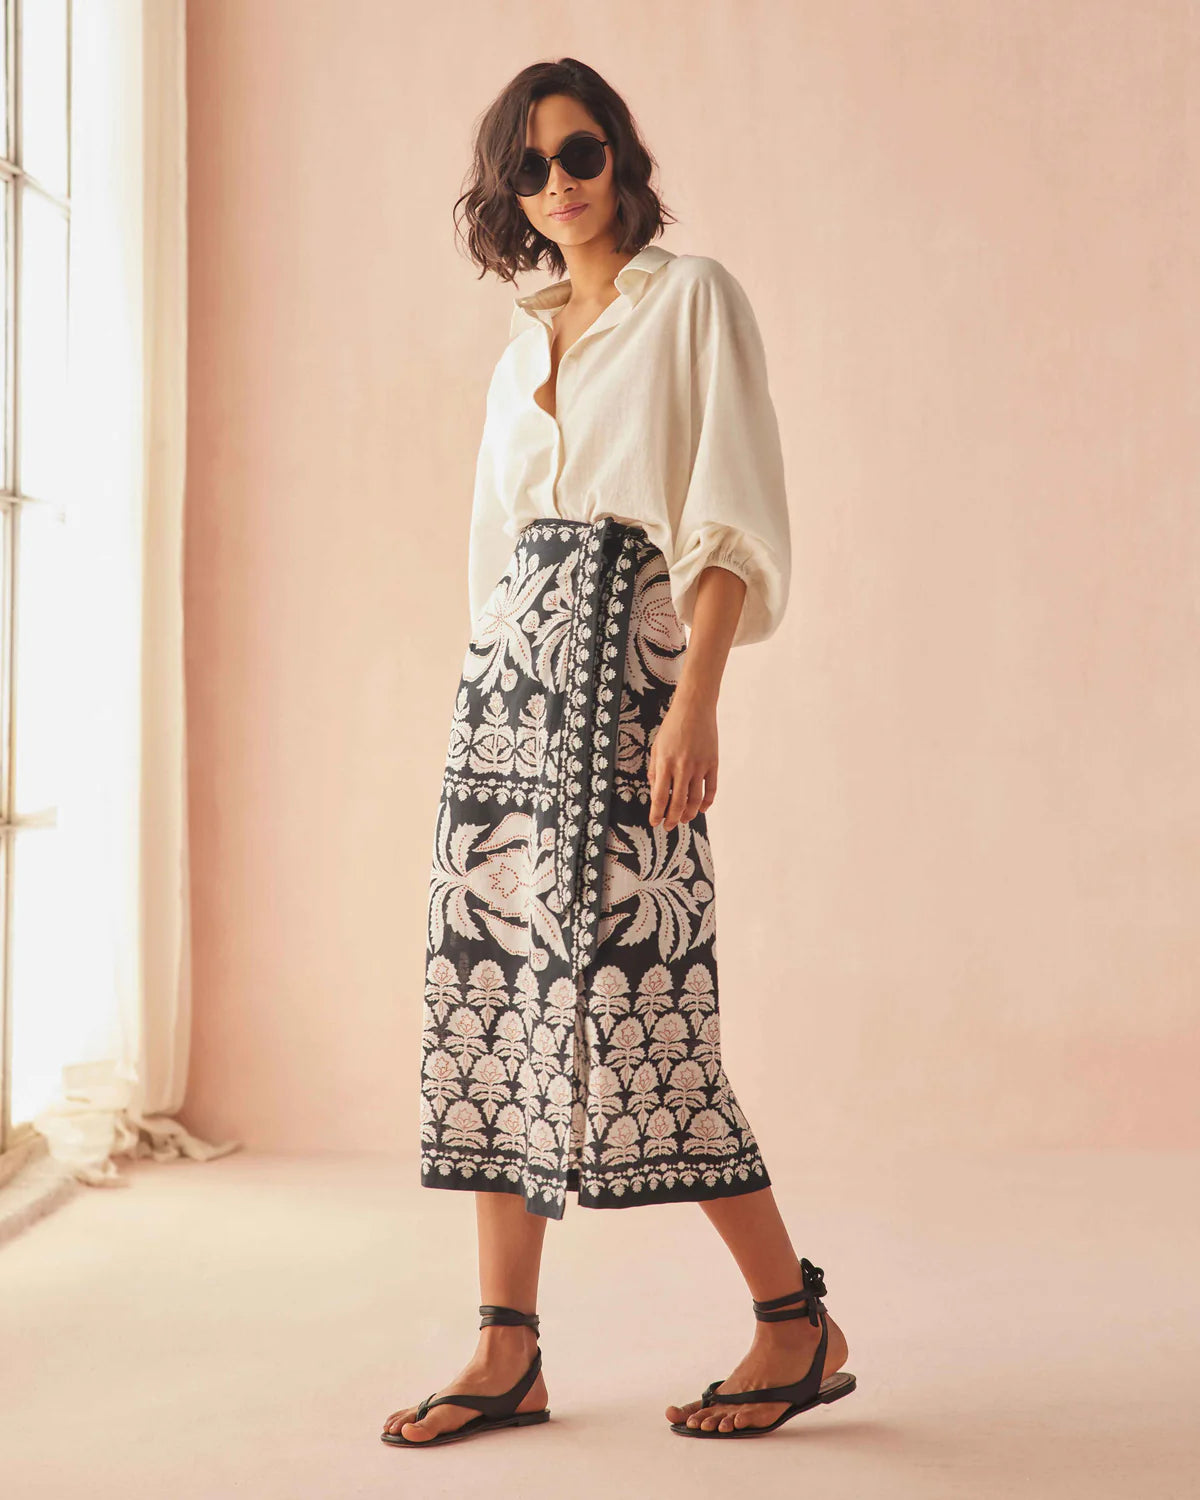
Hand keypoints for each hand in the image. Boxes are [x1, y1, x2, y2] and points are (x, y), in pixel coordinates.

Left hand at [648, 689, 717, 829]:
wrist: (695, 708)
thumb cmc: (673, 726)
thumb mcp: (657, 747)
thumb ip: (655, 770)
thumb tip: (656, 791)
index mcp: (665, 763)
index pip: (659, 796)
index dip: (656, 813)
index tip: (654, 822)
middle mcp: (682, 768)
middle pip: (677, 803)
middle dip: (672, 819)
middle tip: (669, 826)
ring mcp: (700, 767)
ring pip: (695, 800)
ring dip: (689, 814)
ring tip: (684, 820)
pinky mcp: (713, 764)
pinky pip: (711, 789)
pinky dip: (707, 802)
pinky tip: (701, 809)